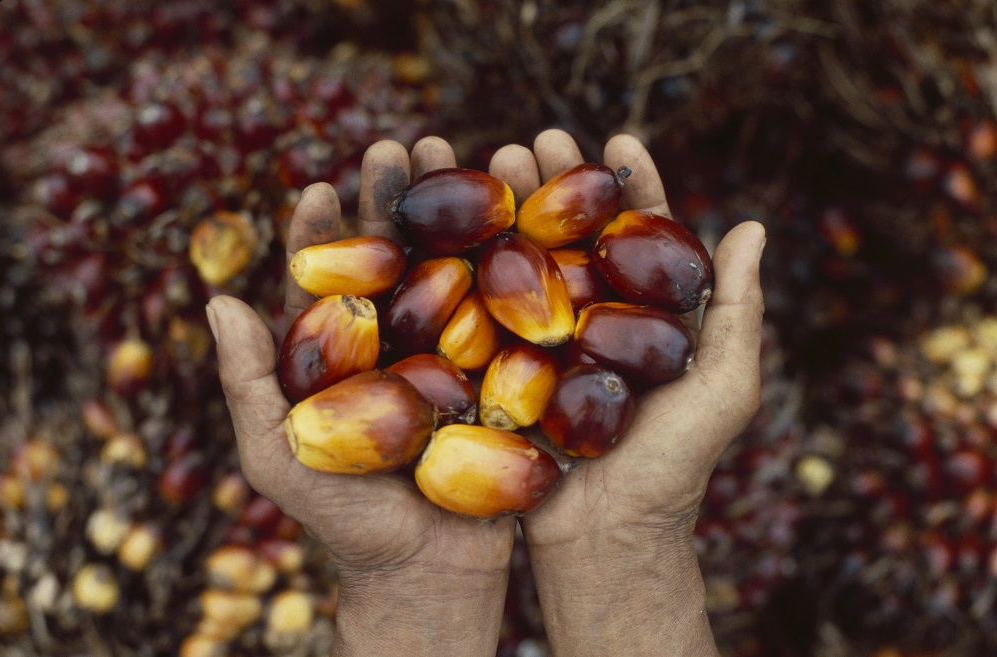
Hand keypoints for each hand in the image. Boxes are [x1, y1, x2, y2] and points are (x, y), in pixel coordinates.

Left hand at [207, 138, 515, 656]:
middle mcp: (394, 343)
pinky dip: (507, 262)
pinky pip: (502, 311)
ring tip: (462, 156)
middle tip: (403, 143)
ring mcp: (449, 352)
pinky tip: (517, 215)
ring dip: (453, 212)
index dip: (319, 230)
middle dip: (393, 200)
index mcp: (338, 355)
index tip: (319, 185)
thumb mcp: (280, 455)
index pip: (324, 278)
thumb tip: (215, 300)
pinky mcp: (498, 371)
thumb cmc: (345, 522)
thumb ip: (250, 382)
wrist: (430, 572)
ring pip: (448, 268)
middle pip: (392, 257)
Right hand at [490, 130, 766, 656]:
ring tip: (492, 160)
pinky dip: (474, 265)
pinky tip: (457, 223)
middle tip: (535, 139)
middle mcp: (597, 321)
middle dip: (558, 182)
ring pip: (530, 261)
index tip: (617, 139)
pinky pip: (489, 310)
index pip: (644, 236)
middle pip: (577, 235)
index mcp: (651, 318)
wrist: (606, 537)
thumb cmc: (676, 468)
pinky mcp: (506, 367)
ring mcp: (547, 342)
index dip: (632, 185)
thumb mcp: (724, 389)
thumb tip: (756, 229)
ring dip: (512, 208)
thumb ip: (739, 311)